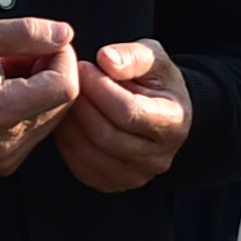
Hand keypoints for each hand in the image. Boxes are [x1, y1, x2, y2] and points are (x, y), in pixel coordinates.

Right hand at [0, 17, 80, 174]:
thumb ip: (26, 33)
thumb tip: (64, 36)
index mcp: (0, 112)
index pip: (66, 87)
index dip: (62, 58)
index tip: (44, 44)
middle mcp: (7, 142)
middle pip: (63, 101)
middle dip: (49, 71)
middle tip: (18, 56)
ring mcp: (6, 156)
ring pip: (54, 114)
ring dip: (40, 87)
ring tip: (7, 73)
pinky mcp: (5, 160)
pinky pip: (38, 127)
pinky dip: (30, 105)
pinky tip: (4, 91)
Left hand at [55, 38, 194, 191]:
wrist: (163, 112)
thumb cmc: (156, 82)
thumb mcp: (153, 57)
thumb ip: (132, 55)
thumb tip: (106, 60)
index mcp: (174, 124)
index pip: (128, 111)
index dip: (99, 88)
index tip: (83, 67)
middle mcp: (159, 157)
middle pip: (106, 135)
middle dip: (81, 105)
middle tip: (68, 82)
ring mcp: (136, 176)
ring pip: (89, 152)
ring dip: (70, 123)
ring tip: (67, 99)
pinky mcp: (113, 184)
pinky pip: (79, 164)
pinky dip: (67, 141)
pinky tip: (68, 119)